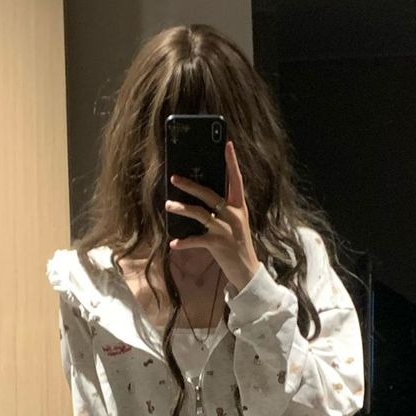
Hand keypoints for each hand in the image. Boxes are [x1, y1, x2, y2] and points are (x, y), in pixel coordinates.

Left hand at [166, 139, 260, 291]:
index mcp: (239, 207)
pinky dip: (184, 242)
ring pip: (201, 214)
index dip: (232, 162)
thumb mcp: (234, 222)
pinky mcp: (219, 245)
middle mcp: (234, 215)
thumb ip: (222, 208)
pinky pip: (197, 240)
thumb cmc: (236, 243)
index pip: (236, 179)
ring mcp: (227, 230)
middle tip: (174, 177)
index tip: (227, 144)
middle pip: (210, 194)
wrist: (247, 271)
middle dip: (191, 185)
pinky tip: (173, 243)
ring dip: (182, 208)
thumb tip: (201, 192)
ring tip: (168, 204)